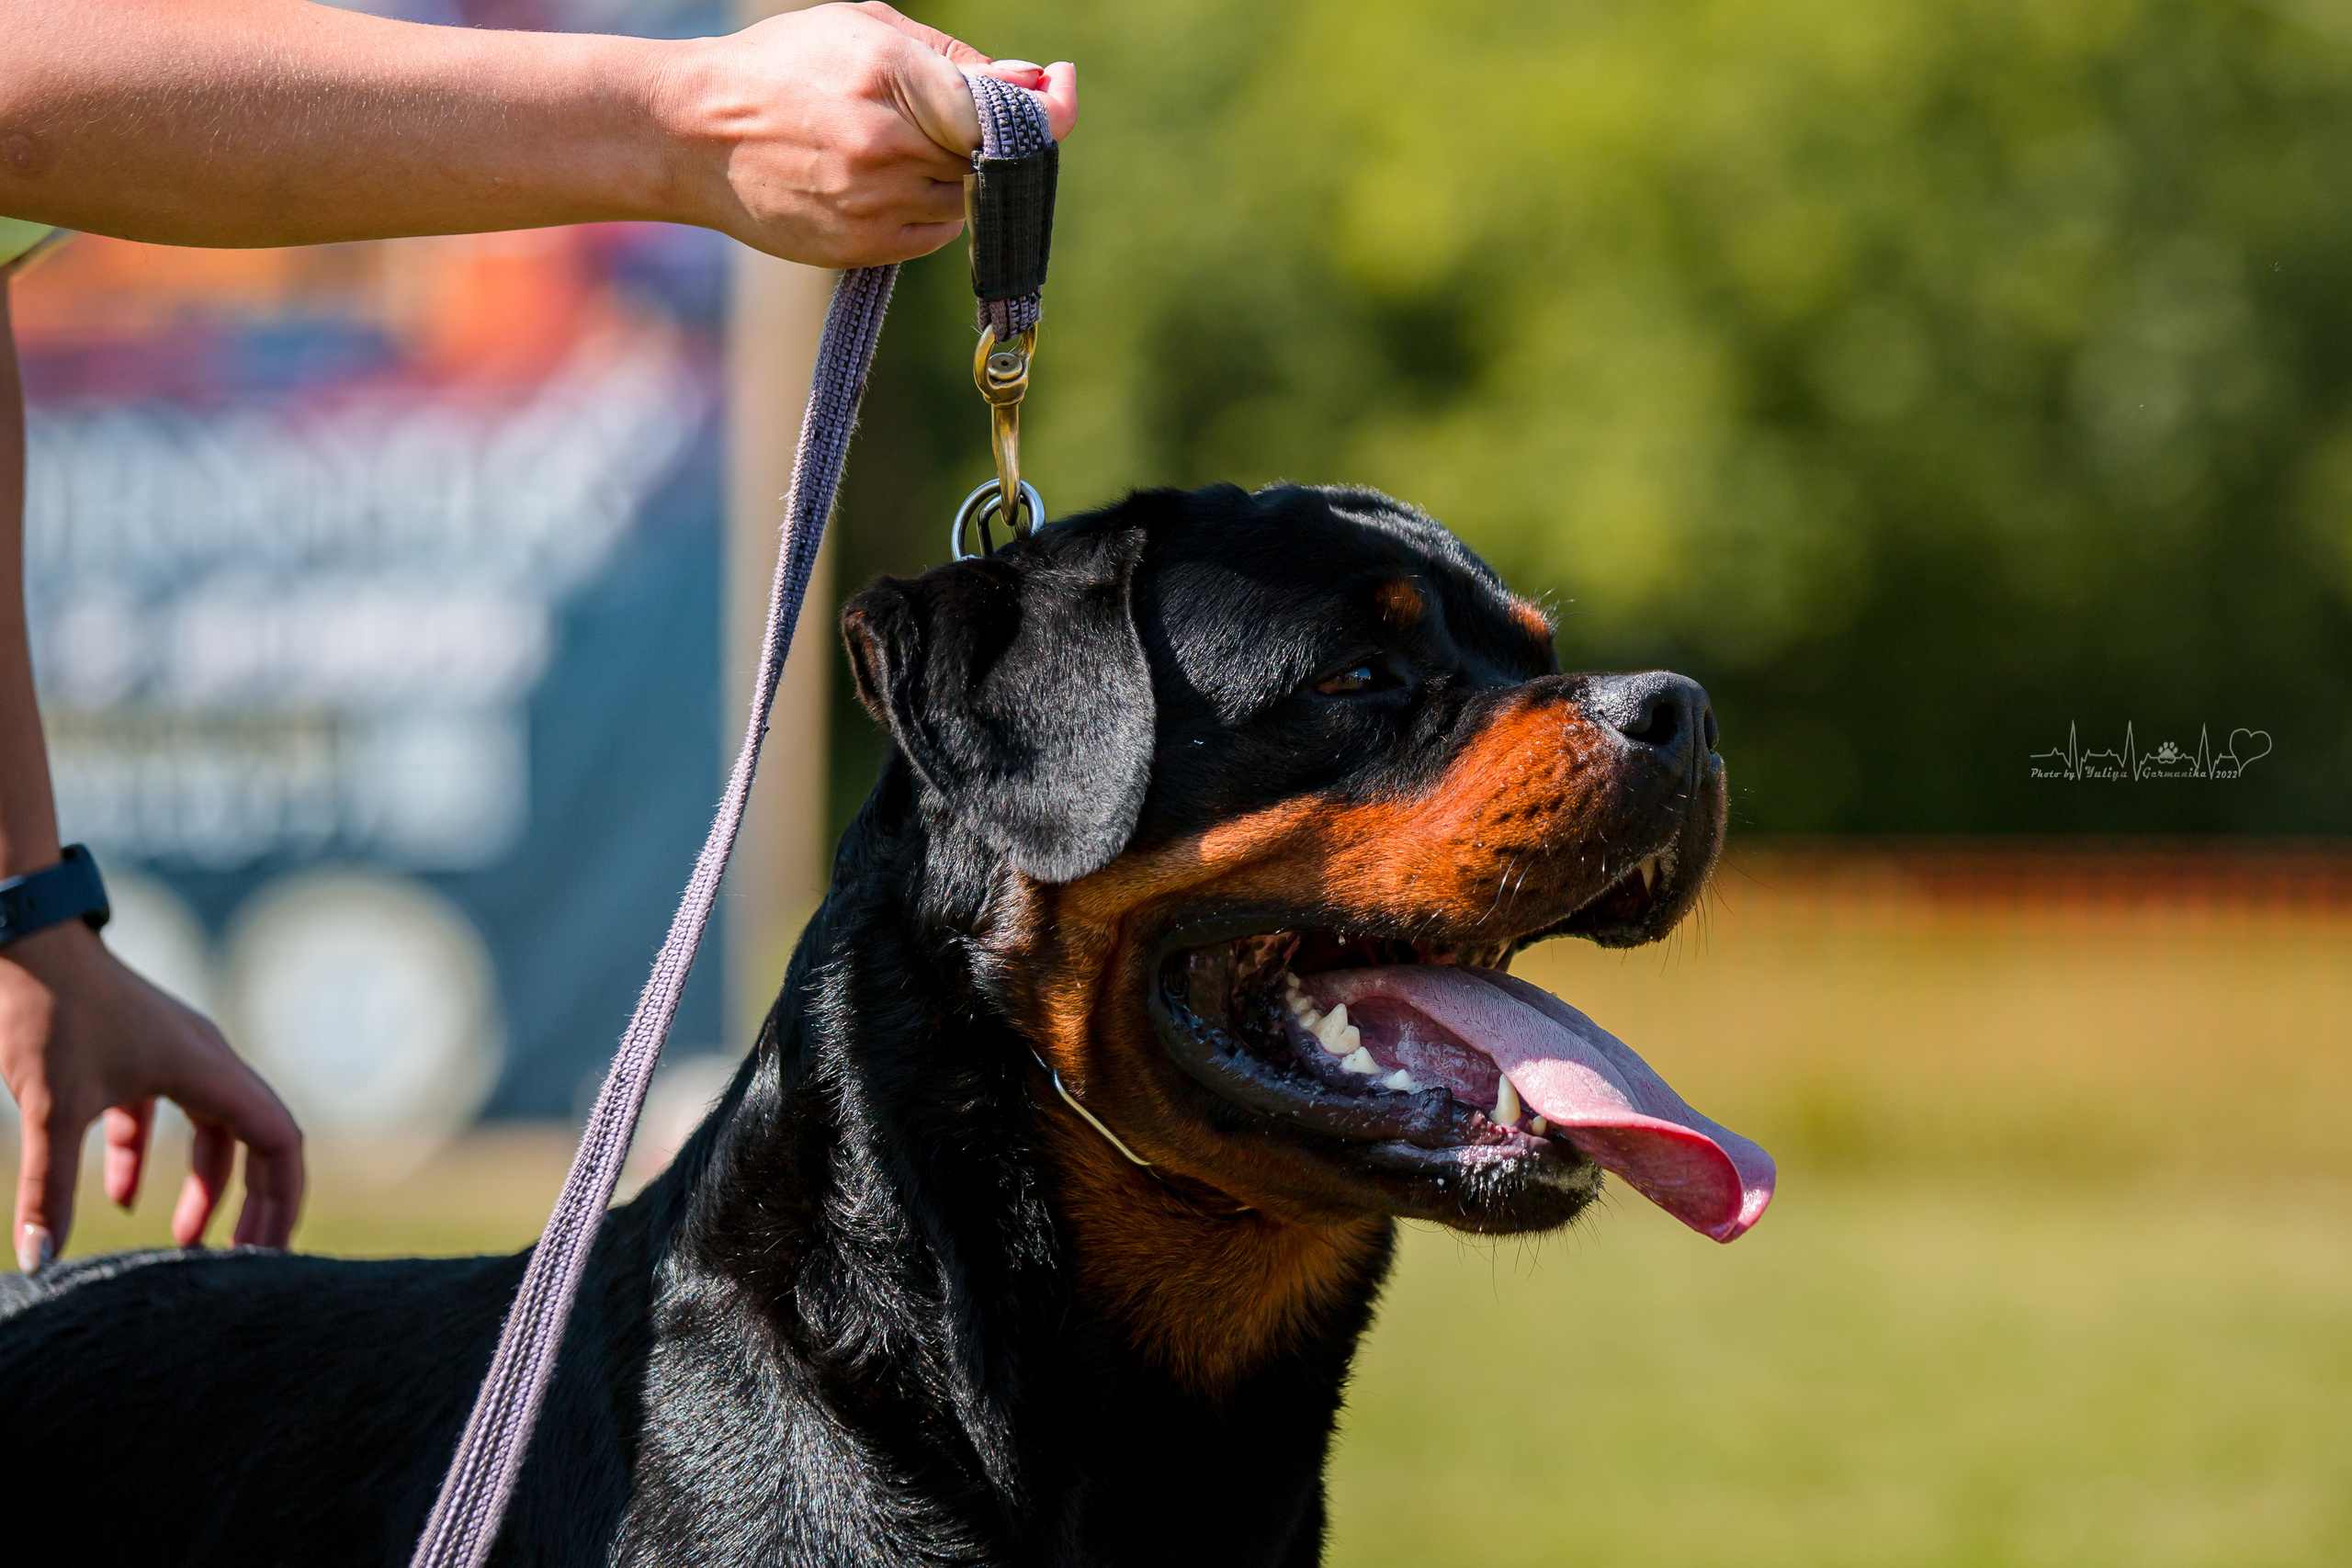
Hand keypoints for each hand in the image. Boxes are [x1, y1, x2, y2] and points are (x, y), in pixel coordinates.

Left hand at [1, 920, 302, 1271]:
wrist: (22, 941)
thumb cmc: (49, 1011)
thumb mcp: (51, 1106)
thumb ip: (51, 1185)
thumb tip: (43, 1261)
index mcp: (210, 1070)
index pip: (279, 1142)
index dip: (281, 1200)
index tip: (262, 1255)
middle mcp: (208, 1061)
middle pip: (257, 1140)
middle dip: (252, 1203)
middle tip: (237, 1261)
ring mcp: (176, 1055)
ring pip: (214, 1131)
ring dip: (205, 1186)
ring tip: (180, 1241)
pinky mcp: (139, 1055)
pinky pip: (166, 1115)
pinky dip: (150, 1159)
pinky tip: (120, 1197)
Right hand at [656, 2, 1078, 267]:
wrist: (692, 134)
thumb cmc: (782, 67)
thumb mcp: (864, 31)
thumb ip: (954, 58)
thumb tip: (1036, 83)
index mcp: (891, 77)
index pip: (1001, 111)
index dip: (1045, 111)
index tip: (1060, 92)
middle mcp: (887, 145)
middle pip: (990, 160)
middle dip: (986, 141)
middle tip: (944, 121)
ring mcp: (874, 203)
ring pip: (965, 202)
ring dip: (955, 178)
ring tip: (896, 149)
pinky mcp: (862, 248)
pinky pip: (934, 236)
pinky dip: (928, 213)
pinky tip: (884, 183)